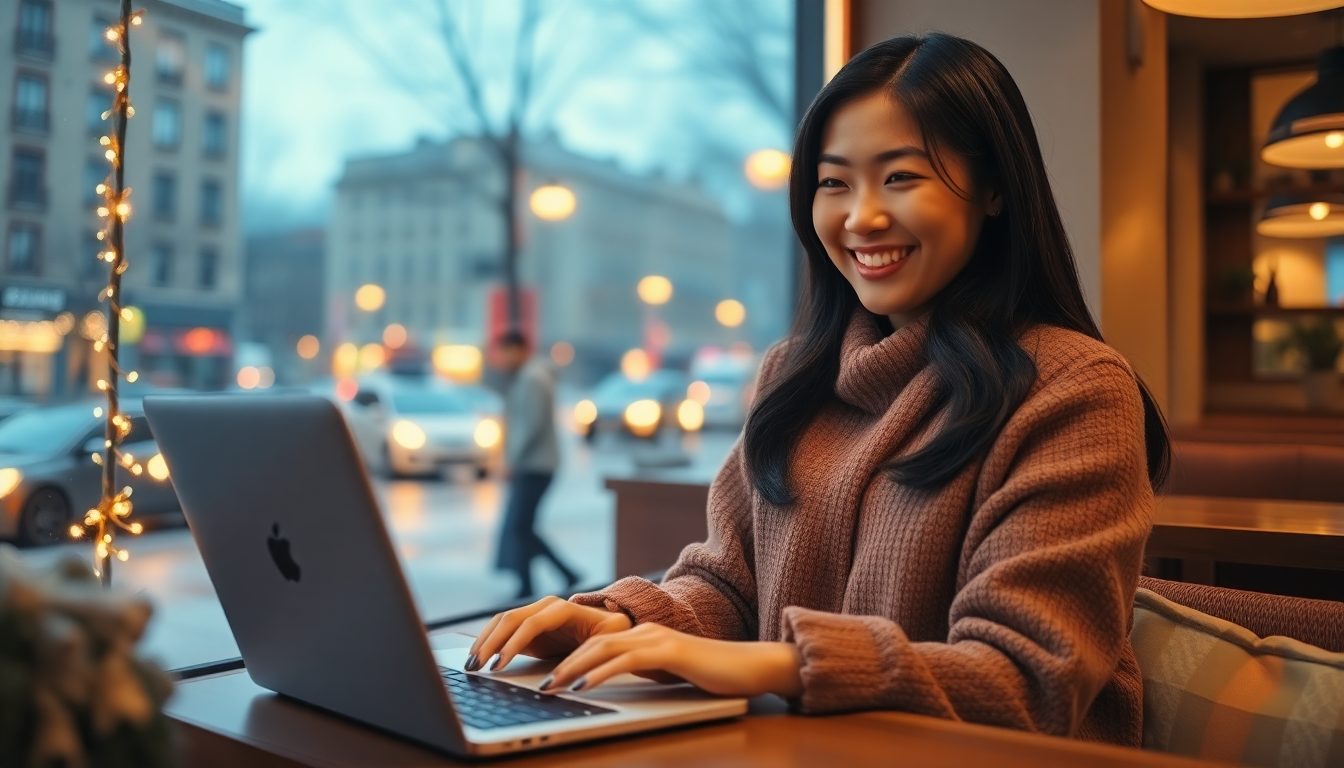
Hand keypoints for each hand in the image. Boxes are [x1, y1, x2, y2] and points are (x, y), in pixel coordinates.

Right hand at [466, 595, 631, 671]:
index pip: (531, 624)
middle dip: (491, 644)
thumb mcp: (611, 637)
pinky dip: (488, 640)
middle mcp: (545, 606)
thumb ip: (594, 648)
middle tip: (476, 667)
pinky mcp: (528, 624)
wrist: (608, 625)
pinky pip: (502, 628)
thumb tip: (575, 669)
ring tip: (471, 664)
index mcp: (563, 608)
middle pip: (511, 620)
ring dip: (484, 641)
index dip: (513, 644)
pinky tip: (478, 656)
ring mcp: (535, 612)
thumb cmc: (612, 633)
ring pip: (501, 621)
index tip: (499, 665)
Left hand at [534, 623, 803, 698]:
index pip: (596, 642)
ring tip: (551, 687)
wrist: (751, 666)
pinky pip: (626, 661)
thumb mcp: (667, 673)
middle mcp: (646, 631)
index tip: (545, 675)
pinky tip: (583, 686)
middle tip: (538, 683)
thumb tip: (610, 681)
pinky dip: (600, 673)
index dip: (567, 657)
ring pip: (604, 648)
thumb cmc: (712, 674)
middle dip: (561, 662)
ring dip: (573, 668)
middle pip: (592, 641)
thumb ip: (642, 671)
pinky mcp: (670, 651)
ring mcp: (658, 638)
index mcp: (644, 635)